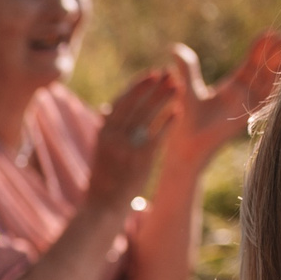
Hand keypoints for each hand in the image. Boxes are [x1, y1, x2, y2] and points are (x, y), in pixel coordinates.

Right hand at [84, 68, 183, 212]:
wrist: (102, 206)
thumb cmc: (103, 180)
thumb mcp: (101, 152)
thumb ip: (108, 131)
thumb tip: (108, 110)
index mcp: (103, 133)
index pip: (121, 101)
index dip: (137, 86)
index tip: (150, 75)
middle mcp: (114, 136)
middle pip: (136, 103)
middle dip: (153, 86)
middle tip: (167, 73)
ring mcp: (127, 146)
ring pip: (148, 114)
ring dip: (164, 98)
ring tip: (178, 86)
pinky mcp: (141, 157)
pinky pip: (159, 133)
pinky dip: (169, 121)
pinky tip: (180, 111)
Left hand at [167, 30, 280, 161]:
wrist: (186, 144)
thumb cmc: (186, 120)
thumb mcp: (188, 88)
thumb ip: (187, 68)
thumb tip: (173, 47)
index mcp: (233, 85)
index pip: (252, 61)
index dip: (262, 47)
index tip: (271, 31)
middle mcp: (245, 93)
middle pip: (266, 68)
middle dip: (277, 51)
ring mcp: (248, 103)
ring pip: (271, 80)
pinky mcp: (250, 114)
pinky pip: (268, 97)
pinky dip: (278, 84)